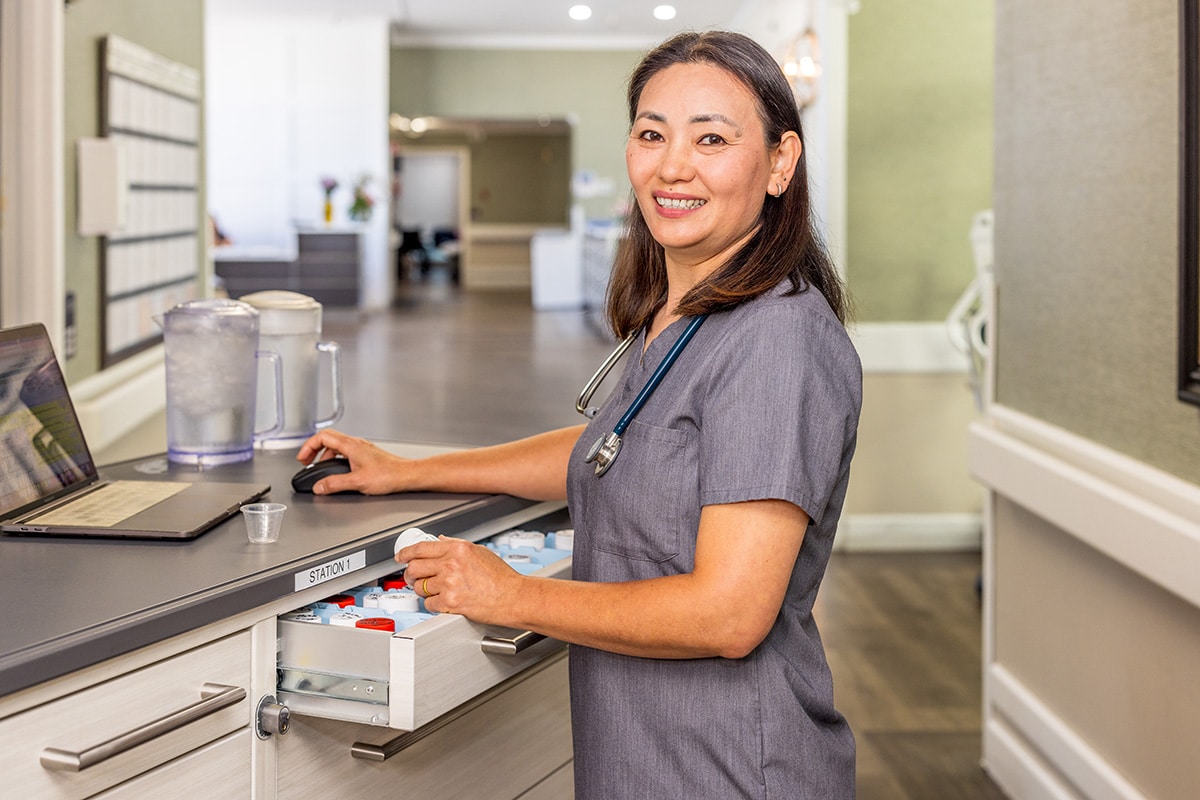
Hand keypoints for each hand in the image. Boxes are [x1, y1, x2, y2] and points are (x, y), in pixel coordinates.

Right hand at [295, 429, 411, 494]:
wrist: (407, 476)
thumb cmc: (389, 475)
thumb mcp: (357, 482)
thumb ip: (335, 484)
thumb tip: (319, 487)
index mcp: (351, 446)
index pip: (323, 436)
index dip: (308, 446)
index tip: (302, 459)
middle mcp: (356, 444)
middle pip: (328, 439)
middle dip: (314, 450)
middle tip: (307, 462)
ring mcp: (362, 449)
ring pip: (337, 446)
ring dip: (325, 455)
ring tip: (320, 468)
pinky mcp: (367, 456)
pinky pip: (346, 452)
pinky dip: (336, 459)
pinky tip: (338, 471)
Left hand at [397, 537, 523, 621]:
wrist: (513, 597)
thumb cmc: (502, 578)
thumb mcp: (480, 552)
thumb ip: (457, 545)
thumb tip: (440, 541)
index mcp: (457, 548)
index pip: (421, 548)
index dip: (406, 553)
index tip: (401, 556)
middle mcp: (451, 563)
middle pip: (415, 567)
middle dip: (410, 574)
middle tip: (412, 578)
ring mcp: (449, 583)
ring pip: (420, 587)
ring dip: (424, 591)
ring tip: (436, 591)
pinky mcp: (450, 602)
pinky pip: (429, 603)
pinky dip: (434, 604)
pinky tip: (445, 601)